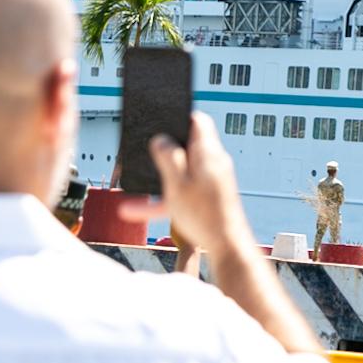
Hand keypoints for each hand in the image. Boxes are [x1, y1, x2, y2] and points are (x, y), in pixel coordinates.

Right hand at [123, 112, 248, 254]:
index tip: (161, 116)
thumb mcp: (177, 184)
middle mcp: (213, 162)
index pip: (197, 120)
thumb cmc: (204, 215)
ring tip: (135, 181)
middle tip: (144, 147)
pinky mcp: (210, 195)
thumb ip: (168, 158)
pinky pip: (184, 190)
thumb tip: (162, 139)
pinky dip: (165, 196)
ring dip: (159, 176)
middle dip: (165, 147)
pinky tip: (137, 209)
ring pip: (182, 170)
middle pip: (186, 145)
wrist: (227, 246)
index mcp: (207, 151)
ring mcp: (213, 179)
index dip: (178, 115)